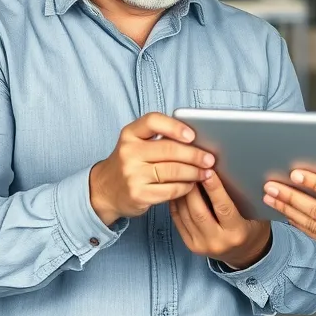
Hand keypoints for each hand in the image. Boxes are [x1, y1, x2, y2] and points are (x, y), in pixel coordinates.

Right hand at [89, 113, 215, 226]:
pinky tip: (192, 185)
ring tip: (206, 173)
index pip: (152, 121)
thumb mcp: (136, 144)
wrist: (105, 190)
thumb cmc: (130, 163)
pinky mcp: (138, 194)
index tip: (192, 135)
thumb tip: (197, 140)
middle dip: (194, 154)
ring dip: (194, 172)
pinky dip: (185, 187)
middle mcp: (128, 152)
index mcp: (129, 134)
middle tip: (210, 159)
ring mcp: (132, 174)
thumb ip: (159, 138)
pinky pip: (170, 190)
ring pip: (173, 171)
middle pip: (169, 149)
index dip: (175, 127)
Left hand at [171, 171, 271, 270]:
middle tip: (191, 168)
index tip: (209, 171)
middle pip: (198, 211)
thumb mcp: (255, 215)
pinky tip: (178, 190)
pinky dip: (176, 203)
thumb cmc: (252, 229)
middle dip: (193, 187)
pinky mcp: (190, 244)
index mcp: (237, 233)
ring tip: (183, 175)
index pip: (223, 208)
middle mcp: (217, 241)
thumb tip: (225, 173)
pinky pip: (178, 220)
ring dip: (182, 193)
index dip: (215, 188)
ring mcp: (201, 245)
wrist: (245, 254)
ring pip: (185, 215)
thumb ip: (242, 198)